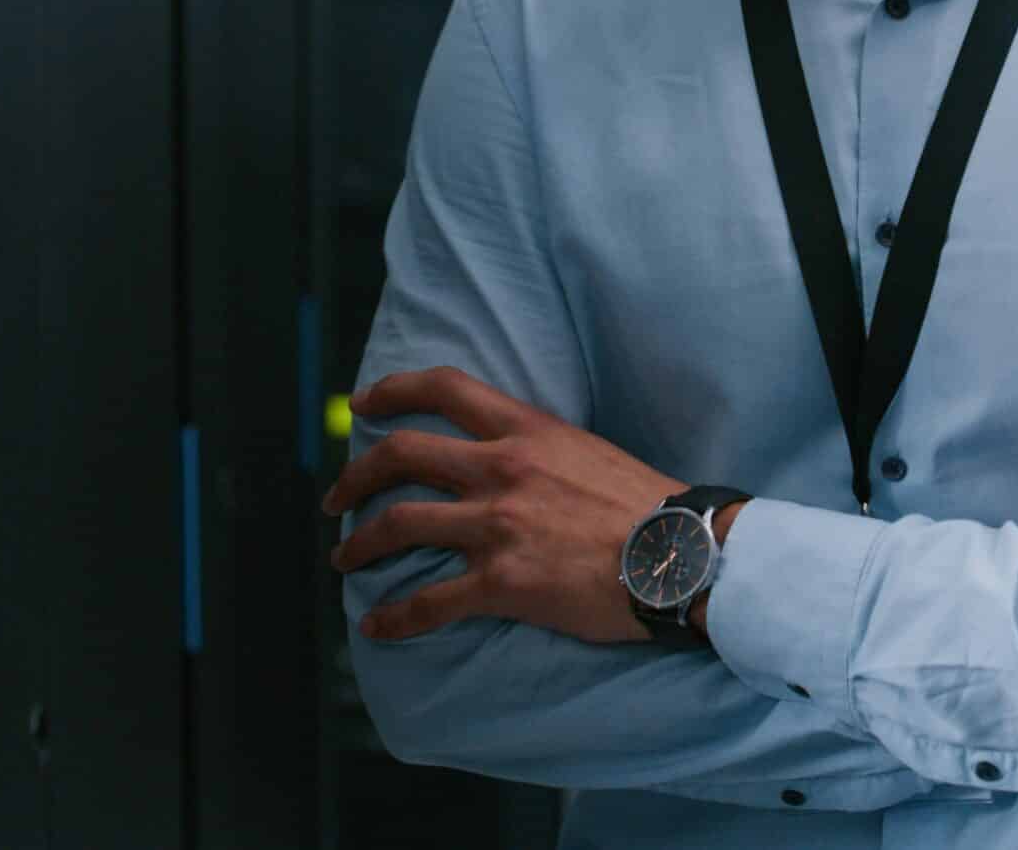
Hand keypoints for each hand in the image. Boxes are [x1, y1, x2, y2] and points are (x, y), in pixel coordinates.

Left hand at [322, 366, 684, 645]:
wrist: (682, 555)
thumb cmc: (646, 506)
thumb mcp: (587, 450)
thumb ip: (539, 449)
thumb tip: (511, 457)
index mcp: (526, 430)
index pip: (443, 390)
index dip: (391, 392)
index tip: (363, 404)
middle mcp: (502, 470)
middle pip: (400, 457)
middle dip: (354, 476)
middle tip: (336, 497)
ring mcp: (497, 526)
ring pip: (398, 525)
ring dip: (359, 544)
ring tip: (344, 558)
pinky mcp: (501, 583)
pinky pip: (428, 601)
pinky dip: (394, 617)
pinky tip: (376, 627)